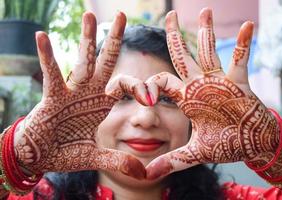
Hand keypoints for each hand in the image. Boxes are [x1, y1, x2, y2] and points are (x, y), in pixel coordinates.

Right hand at [13, 12, 145, 178]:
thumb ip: (118, 160)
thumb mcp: (96, 156)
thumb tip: (143, 173)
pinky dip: (47, 56)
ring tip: (90, 15)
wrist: (41, 157)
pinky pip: (51, 74)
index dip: (138, 87)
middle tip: (121, 15)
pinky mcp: (52, 96)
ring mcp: (71, 91)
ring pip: (81, 60)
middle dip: (113, 40)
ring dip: (86, 38)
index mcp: (102, 103)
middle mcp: (89, 92)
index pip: (124, 85)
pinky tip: (43, 36)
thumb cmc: (67, 152)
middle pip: (105, 61)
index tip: (150, 96)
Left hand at [146, 8, 278, 179]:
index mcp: (187, 98)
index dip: (145, 84)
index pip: (160, 82)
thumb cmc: (226, 144)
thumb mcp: (196, 153)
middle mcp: (200, 85)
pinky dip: (244, 44)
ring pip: (208, 52)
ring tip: (204, 11)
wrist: (251, 143)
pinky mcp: (239, 82)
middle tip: (169, 14)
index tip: (137, 94)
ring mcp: (219, 81)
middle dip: (174, 37)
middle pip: (182, 56)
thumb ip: (173, 160)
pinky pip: (241, 60)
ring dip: (207, 33)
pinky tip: (248, 26)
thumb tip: (147, 175)